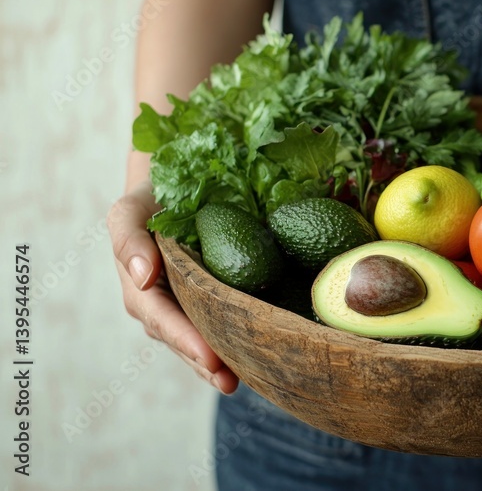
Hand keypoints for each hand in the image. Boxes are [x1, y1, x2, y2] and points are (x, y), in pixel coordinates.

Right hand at [108, 180, 239, 393]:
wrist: (174, 191)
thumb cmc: (150, 201)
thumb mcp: (129, 212)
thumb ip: (128, 240)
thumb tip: (143, 276)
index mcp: (142, 292)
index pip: (163, 322)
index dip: (185, 341)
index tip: (209, 358)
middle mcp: (164, 308)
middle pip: (185, 343)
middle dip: (207, 365)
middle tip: (232, 382)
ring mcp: (188, 308)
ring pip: (205, 342)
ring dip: (223, 364)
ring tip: (251, 378)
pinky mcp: (213, 303)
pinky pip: (224, 326)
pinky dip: (238, 342)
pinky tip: (261, 355)